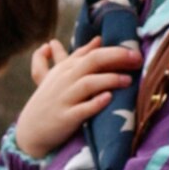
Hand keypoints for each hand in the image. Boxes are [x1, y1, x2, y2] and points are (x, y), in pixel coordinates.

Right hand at [14, 38, 139, 158]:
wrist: (31, 130)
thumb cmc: (50, 99)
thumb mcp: (61, 73)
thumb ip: (79, 55)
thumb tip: (98, 39)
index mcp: (66, 68)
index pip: (92, 53)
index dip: (114, 50)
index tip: (134, 50)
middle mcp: (65, 80)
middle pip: (92, 62)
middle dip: (116, 58)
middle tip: (137, 59)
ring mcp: (65, 99)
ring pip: (88, 83)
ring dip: (109, 80)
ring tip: (128, 80)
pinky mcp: (66, 118)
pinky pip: (83, 109)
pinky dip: (96, 103)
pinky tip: (108, 98)